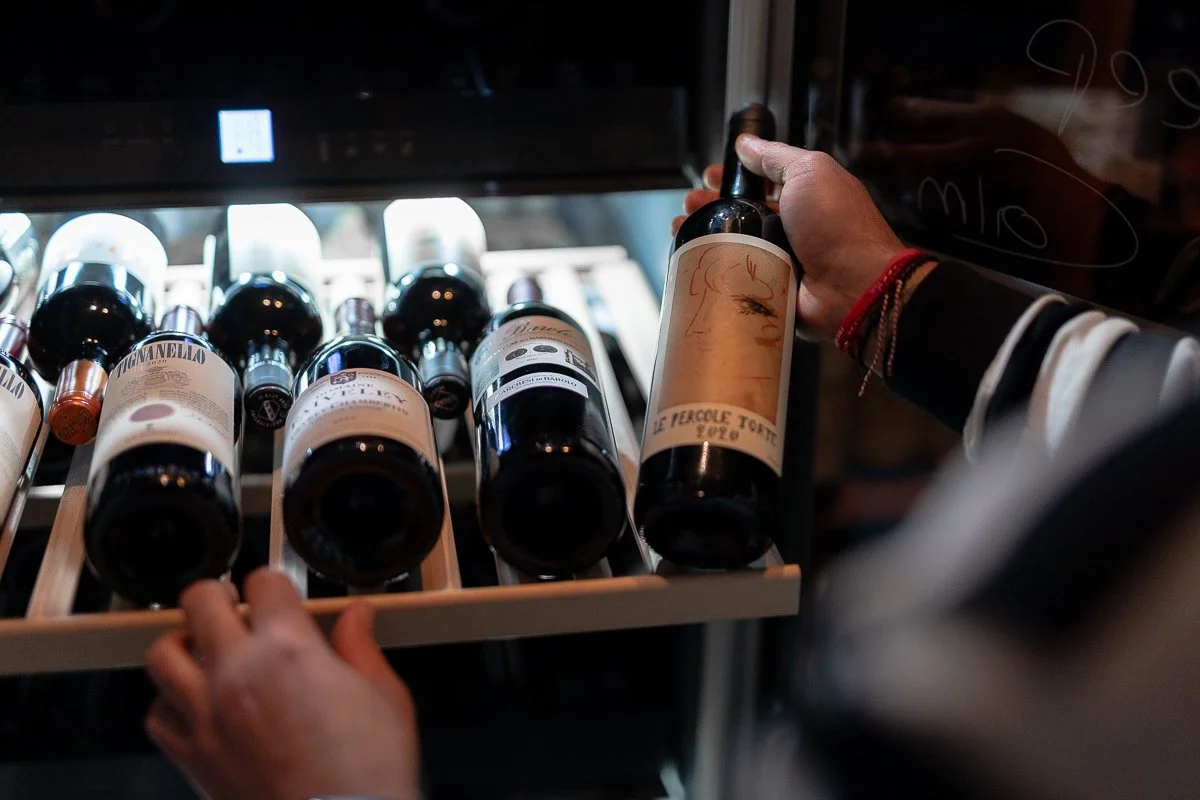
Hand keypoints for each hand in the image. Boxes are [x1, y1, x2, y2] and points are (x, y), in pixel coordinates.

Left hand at [145, 568, 419, 799]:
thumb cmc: (366, 775)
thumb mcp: (385, 697)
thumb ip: (361, 647)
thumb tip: (357, 616)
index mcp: (289, 649)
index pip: (265, 583)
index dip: (276, 583)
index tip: (281, 593)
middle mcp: (237, 674)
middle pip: (200, 601)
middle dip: (218, 594)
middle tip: (233, 604)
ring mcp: (207, 715)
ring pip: (162, 653)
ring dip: (184, 642)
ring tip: (204, 646)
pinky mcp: (192, 756)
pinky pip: (156, 714)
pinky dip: (170, 702)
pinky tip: (196, 703)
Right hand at [676, 136, 908, 339]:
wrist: (854, 285)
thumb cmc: (836, 223)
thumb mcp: (810, 172)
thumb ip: (776, 156)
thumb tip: (745, 143)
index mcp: (804, 197)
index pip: (761, 182)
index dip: (734, 175)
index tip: (708, 175)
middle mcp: (791, 228)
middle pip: (742, 213)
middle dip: (712, 204)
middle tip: (689, 204)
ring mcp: (780, 260)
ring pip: (734, 245)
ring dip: (705, 234)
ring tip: (681, 228)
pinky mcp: (770, 289)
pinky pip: (736, 277)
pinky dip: (714, 267)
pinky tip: (692, 258)